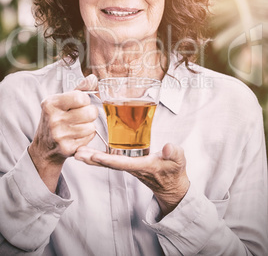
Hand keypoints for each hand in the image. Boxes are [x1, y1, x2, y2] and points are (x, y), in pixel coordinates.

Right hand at [28, 74, 97, 191]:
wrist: (44, 148)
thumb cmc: (56, 119)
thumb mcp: (62, 102)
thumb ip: (79, 89)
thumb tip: (92, 78)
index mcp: (51, 103)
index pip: (81, 97)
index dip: (85, 100)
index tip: (79, 104)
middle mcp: (53, 119)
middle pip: (90, 112)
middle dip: (90, 113)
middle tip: (83, 116)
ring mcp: (59, 135)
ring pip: (91, 126)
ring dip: (89, 125)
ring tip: (79, 126)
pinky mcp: (66, 148)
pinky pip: (89, 137)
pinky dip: (87, 136)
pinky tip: (78, 135)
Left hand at [75, 143, 189, 215]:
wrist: (173, 185)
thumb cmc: (174, 171)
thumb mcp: (178, 160)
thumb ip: (173, 153)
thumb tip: (167, 147)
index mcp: (143, 166)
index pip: (123, 163)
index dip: (109, 160)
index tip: (95, 156)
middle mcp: (132, 168)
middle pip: (109, 164)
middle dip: (93, 159)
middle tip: (77, 154)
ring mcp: (129, 166)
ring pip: (107, 162)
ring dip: (92, 157)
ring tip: (77, 152)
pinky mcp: (128, 164)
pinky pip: (111, 160)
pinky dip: (99, 156)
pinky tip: (89, 151)